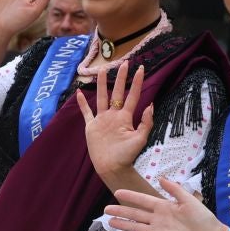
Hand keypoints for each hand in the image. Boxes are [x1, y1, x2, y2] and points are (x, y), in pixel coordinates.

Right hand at [77, 62, 152, 180]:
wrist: (112, 167)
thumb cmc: (127, 156)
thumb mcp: (140, 139)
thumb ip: (146, 123)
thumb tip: (150, 105)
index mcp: (125, 117)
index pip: (132, 95)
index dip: (136, 82)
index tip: (140, 69)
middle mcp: (114, 115)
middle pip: (117, 92)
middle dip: (120, 78)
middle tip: (123, 63)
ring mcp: (102, 120)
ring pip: (102, 97)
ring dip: (101, 84)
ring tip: (102, 71)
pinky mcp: (91, 126)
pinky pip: (86, 112)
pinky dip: (82, 103)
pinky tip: (80, 93)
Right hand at [104, 177, 224, 230]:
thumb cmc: (203, 218)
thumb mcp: (189, 200)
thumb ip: (175, 189)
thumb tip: (159, 178)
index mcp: (165, 207)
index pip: (143, 201)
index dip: (131, 197)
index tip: (117, 192)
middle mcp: (158, 219)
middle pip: (136, 215)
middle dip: (121, 211)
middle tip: (106, 210)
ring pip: (136, 228)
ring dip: (123, 225)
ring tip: (109, 222)